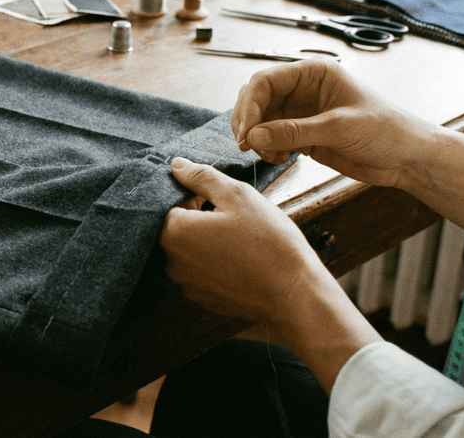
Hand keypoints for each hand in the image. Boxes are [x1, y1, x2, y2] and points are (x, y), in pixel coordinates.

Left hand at [163, 156, 381, 392]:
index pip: (168, 202)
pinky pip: (200, 270)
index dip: (194, 195)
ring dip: (206, 239)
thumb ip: (201, 177)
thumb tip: (176, 165)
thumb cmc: (268, 241)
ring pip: (188, 250)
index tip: (219, 199)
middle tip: (232, 217)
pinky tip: (240, 259)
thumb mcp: (237, 195)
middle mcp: (171, 262)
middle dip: (198, 217)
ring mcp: (186, 284)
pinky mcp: (203, 298)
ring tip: (238, 238)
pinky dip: (214, 261)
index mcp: (173, 233)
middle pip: (175, 227)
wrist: (295, 293)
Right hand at [231, 59, 437, 189]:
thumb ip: (294, 131)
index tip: (246, 132)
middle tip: (247, 145)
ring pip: (260, 121)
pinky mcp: (302, 135)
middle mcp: (303, 90)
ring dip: (258, 139)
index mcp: (313, 74)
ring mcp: (301, 113)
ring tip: (271, 155)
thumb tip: (254, 137)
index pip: (265, 81)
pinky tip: (282, 158)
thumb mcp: (339, 128)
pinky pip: (271, 138)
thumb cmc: (387, 130)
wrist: (408, 158)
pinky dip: (268, 149)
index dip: (249, 105)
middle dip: (248, 122)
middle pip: (256, 99)